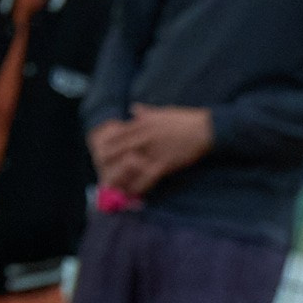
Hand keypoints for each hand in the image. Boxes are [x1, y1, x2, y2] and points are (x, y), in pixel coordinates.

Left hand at [91, 105, 213, 196]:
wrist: (204, 129)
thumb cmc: (185, 120)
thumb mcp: (162, 112)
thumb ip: (146, 112)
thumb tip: (133, 108)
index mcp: (143, 124)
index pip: (118, 134)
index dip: (107, 145)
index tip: (99, 152)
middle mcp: (145, 137)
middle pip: (119, 151)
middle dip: (108, 162)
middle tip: (100, 172)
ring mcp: (154, 151)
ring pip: (130, 166)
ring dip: (120, 177)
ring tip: (111, 187)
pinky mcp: (164, 164)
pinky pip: (147, 177)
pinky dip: (139, 186)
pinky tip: (133, 193)